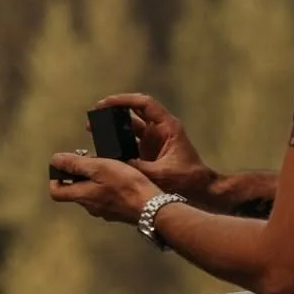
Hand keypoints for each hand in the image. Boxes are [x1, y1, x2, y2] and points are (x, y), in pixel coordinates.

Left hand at [48, 153, 158, 225]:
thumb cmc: (126, 185)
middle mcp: (90, 207)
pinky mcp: (118, 211)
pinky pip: (105, 197)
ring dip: (94, 179)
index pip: (56, 192)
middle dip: (78, 174)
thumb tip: (55, 160)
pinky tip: (120, 176)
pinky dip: (107, 186)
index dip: (55, 178)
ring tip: (107, 165)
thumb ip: (76, 164)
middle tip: (89, 159)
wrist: (152, 206)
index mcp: (82, 196)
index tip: (63, 166)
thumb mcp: (99, 167)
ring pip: (91, 193)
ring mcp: (104, 211)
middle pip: (75, 190)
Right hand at [90, 92, 214, 201]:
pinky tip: (102, 148)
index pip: (144, 104)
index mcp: (168, 127)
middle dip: (113, 111)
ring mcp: (154, 141)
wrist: (202, 192)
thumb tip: (113, 165)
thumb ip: (137, 168)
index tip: (105, 103)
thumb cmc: (188, 181)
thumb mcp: (160, 175)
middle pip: (134, 112)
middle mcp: (160, 130)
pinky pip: (130, 143)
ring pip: (129, 127)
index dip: (124, 100)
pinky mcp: (149, 153)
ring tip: (92, 129)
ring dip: (112, 127)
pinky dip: (116, 143)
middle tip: (94, 113)